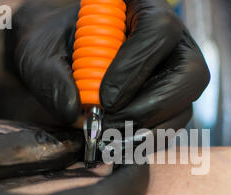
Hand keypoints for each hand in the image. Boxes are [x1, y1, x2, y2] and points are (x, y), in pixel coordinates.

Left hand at [6, 0, 209, 129]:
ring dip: (147, 130)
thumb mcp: (40, 52)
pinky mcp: (170, 104)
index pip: (159, 30)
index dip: (137, 65)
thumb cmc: (53, 46)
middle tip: (110, 124)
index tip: (105, 98)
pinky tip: (116, 144)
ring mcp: (174, 75)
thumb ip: (50, 77)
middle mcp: (170, 43)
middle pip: (191, 73)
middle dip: (150, 106)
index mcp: (142, 9)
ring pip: (184, 106)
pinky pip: (171, 126)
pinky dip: (145, 142)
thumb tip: (73, 113)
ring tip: (108, 139)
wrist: (61, 61)